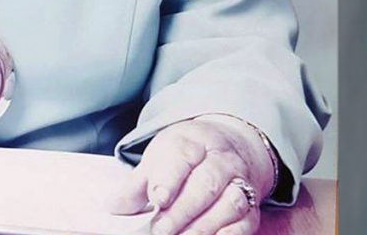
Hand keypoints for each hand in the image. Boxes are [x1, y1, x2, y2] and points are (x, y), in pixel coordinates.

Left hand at [109, 116, 275, 234]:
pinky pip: (244, 223)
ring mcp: (240, 181)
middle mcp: (221, 159)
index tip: (156, 199)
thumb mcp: (159, 158)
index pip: (182, 155)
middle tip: (160, 230)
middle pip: (206, 184)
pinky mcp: (252, 206)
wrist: (229, 147)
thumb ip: (136, 184)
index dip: (169, 179)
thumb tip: (114, 207)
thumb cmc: (187, 156)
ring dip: (203, 227)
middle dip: (182, 211)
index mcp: (193, 141)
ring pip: (229, 204)